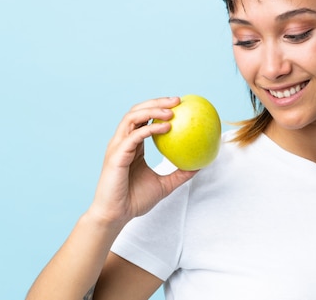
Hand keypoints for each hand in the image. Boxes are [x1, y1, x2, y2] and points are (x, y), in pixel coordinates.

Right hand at [88, 96, 197, 227]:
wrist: (116, 216)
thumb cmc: (135, 200)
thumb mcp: (165, 184)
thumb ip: (180, 173)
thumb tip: (200, 165)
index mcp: (132, 146)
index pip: (143, 118)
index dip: (158, 108)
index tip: (179, 105)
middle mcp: (123, 142)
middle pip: (137, 111)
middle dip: (157, 102)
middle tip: (178, 100)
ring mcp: (117, 147)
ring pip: (132, 117)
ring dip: (152, 110)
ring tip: (172, 110)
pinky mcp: (116, 155)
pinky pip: (134, 136)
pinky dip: (149, 128)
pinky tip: (166, 127)